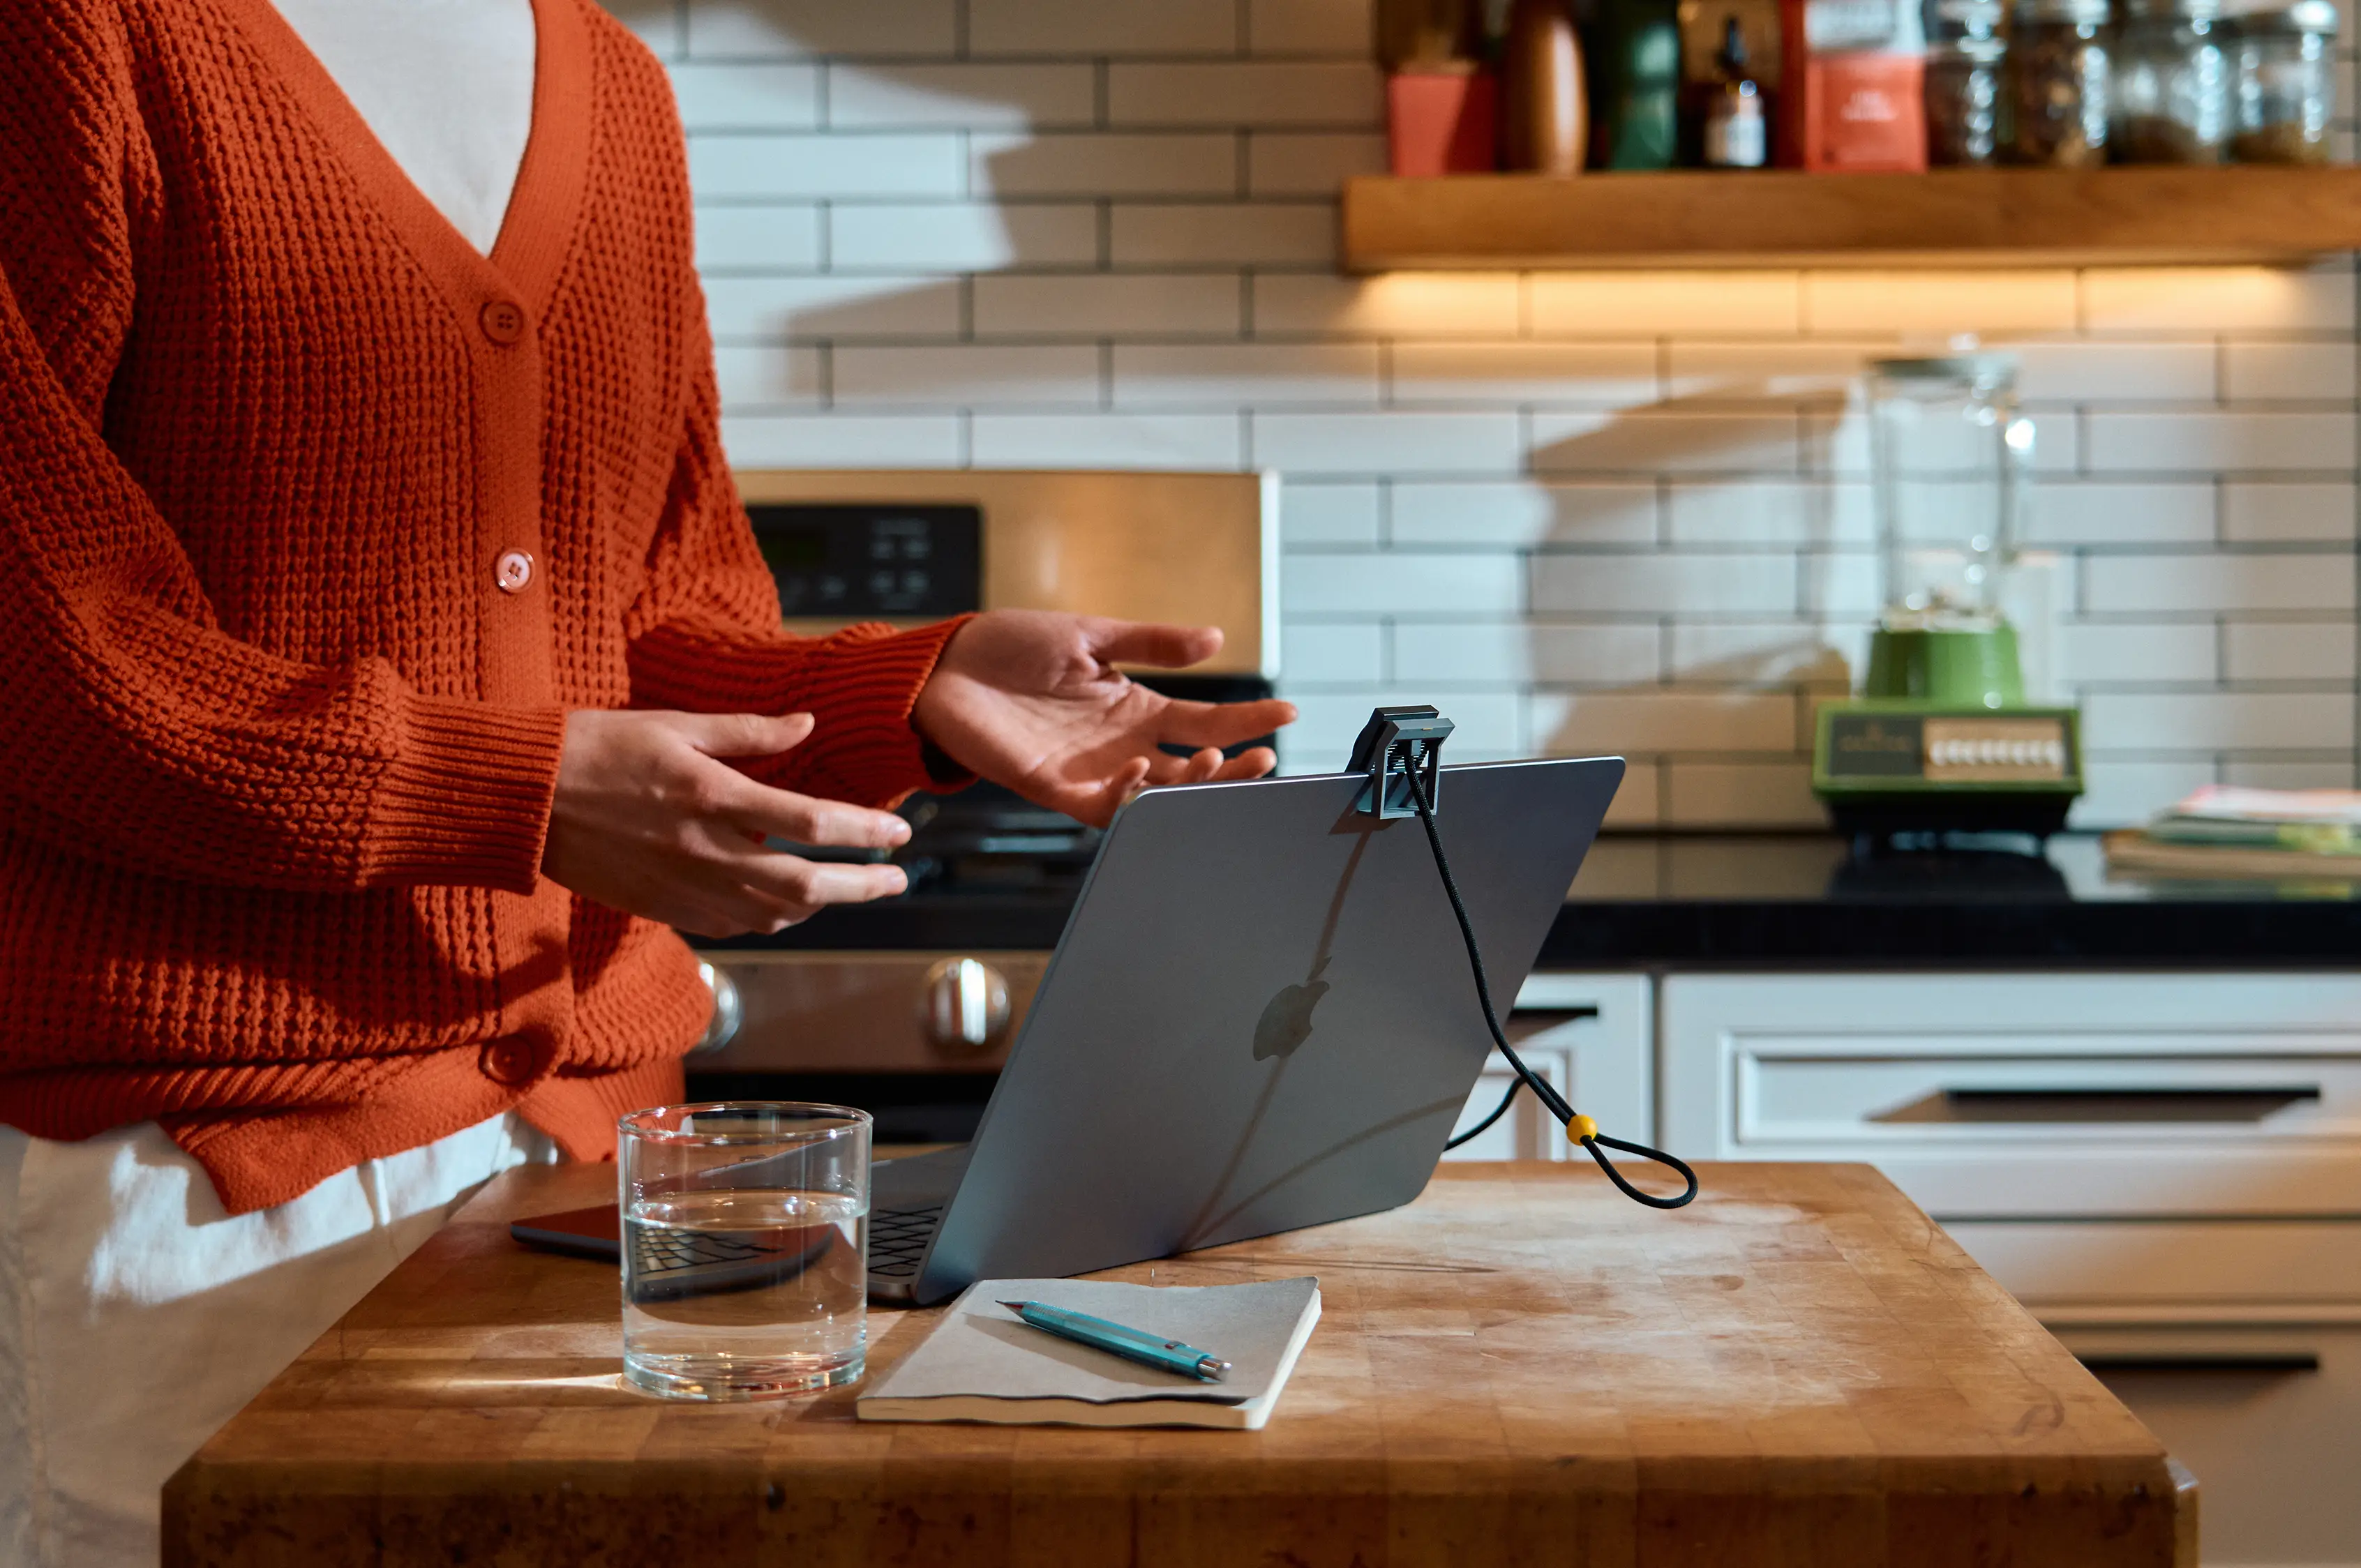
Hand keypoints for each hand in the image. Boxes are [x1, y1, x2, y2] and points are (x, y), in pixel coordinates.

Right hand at [541, 710, 909, 937]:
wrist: (525, 799)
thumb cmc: (598, 747)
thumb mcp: (675, 722)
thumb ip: (748, 731)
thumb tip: (808, 726)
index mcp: (711, 796)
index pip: (810, 821)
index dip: (865, 830)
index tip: (901, 832)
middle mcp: (704, 850)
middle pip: (805, 884)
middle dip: (861, 885)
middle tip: (897, 879)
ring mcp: (684, 887)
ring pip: (774, 913)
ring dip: (820, 905)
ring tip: (847, 887)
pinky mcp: (665, 909)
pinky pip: (734, 926)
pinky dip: (771, 917)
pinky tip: (786, 902)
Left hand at [910, 610, 1297, 826]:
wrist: (943, 667)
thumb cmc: (1010, 646)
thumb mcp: (1090, 635)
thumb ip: (1152, 643)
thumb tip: (1216, 640)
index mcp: (1134, 707)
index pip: (1206, 720)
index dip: (1248, 719)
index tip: (1290, 712)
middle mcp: (1120, 745)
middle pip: (1194, 767)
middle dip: (1236, 766)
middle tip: (1266, 755)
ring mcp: (1091, 769)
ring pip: (1160, 794)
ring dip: (1193, 784)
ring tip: (1220, 762)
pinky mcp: (1053, 787)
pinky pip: (1105, 806)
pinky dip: (1129, 795)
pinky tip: (1145, 767)